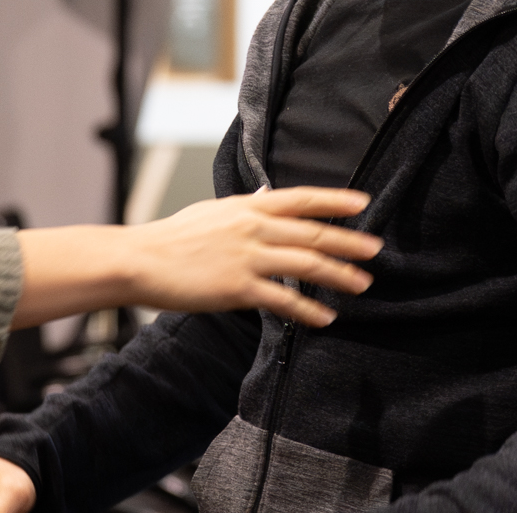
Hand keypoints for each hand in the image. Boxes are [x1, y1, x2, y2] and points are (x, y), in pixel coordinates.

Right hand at [12, 186, 380, 327]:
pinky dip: (308, 310)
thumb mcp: (210, 212)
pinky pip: (283, 300)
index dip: (334, 200)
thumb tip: (267, 197)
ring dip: (338, 276)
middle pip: (312, 233)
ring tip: (361, 285)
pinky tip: (325, 318)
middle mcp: (252, 227)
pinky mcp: (238, 287)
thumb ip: (243, 208)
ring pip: (305, 265)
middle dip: (348, 242)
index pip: (301, 198)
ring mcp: (247, 256)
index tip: (363, 203)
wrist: (139, 260)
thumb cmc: (170, 239)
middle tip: (376, 249)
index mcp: (246, 206)